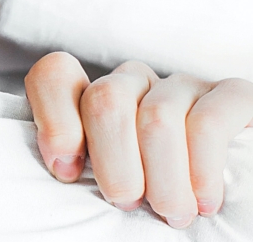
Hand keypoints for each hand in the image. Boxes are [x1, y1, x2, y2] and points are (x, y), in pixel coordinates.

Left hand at [25, 52, 252, 228]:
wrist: (230, 207)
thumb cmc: (152, 196)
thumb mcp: (107, 182)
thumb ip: (77, 165)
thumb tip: (63, 170)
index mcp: (94, 98)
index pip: (55, 75)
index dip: (54, 120)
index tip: (67, 172)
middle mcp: (136, 82)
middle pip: (106, 99)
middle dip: (114, 162)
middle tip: (127, 203)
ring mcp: (183, 85)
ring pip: (156, 117)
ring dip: (162, 178)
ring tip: (171, 213)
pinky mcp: (232, 96)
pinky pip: (207, 123)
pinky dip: (201, 169)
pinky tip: (204, 200)